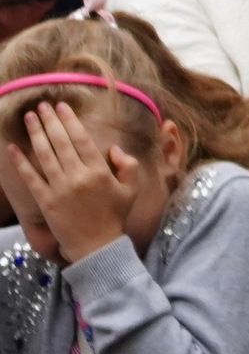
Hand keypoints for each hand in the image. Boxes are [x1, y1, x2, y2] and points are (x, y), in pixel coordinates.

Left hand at [7, 103, 138, 261]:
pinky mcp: (46, 203)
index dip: (69, 120)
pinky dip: (21, 163)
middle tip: (41, 106)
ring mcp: (60, 189)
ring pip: (45, 156)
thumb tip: (112, 148)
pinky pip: (31, 179)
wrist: (97, 247)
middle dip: (50, 121)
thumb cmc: (114, 216)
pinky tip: (12, 149)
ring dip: (35, 134)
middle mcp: (78, 176)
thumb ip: (127, 164)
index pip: (81, 138)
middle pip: (60, 142)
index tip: (61, 107)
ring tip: (29, 118)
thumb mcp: (131, 188)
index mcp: (98, 170)